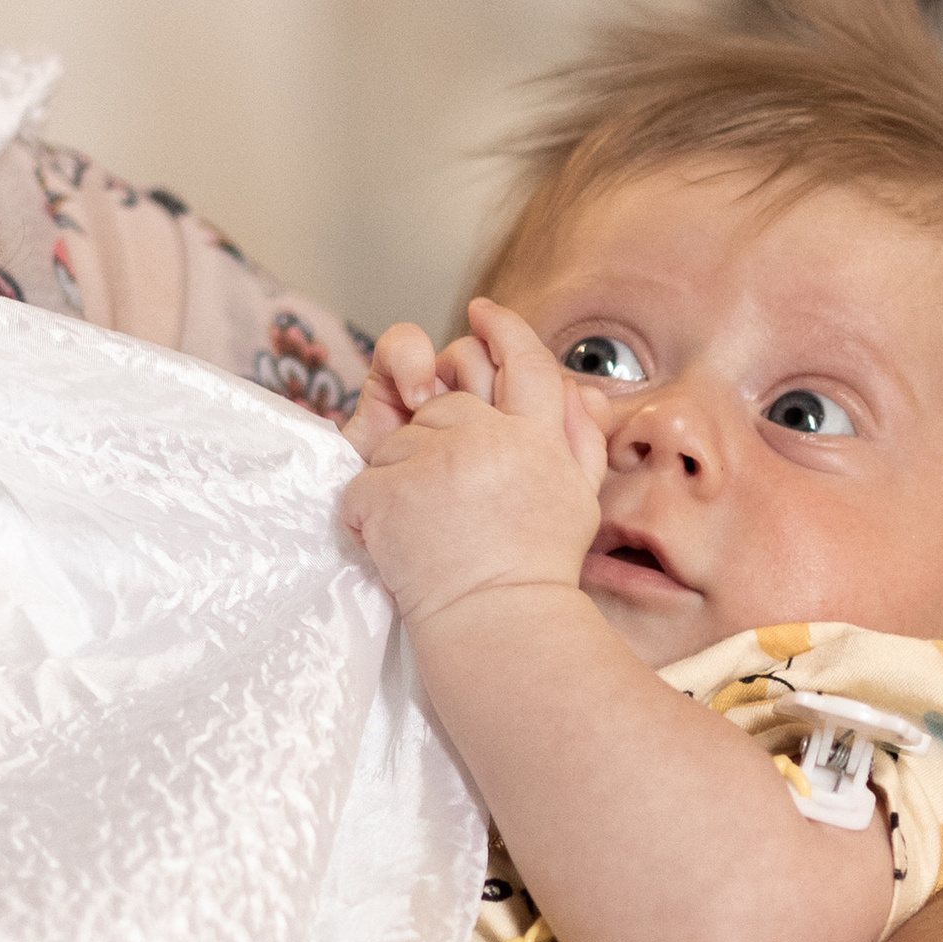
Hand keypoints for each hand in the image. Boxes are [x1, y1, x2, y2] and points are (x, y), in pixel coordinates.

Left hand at [339, 298, 605, 631]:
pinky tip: (399, 546)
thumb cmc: (536, 571)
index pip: (524, 360)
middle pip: (445, 400)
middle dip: (436, 432)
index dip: (502, 331)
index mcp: (537, 436)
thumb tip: (581, 390)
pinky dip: (369, 517)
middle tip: (448, 486)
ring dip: (403, 478)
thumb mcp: (578, 499)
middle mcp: (489, 436)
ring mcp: (434, 461)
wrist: (499, 627)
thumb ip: (579, 438)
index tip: (482, 314)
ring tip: (432, 530)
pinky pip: (362, 484)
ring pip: (396, 440)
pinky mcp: (388, 492)